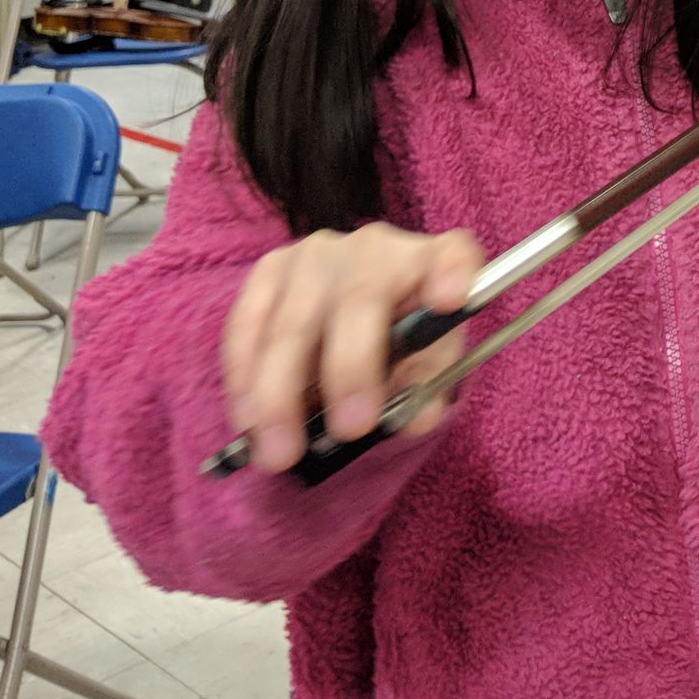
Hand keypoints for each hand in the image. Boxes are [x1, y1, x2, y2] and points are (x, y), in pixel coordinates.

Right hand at [221, 225, 483, 473]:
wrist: (360, 309)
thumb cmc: (406, 337)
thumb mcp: (430, 360)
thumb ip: (429, 387)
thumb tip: (416, 418)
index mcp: (432, 259)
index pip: (453, 254)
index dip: (452, 272)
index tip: (452, 299)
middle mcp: (374, 245)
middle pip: (358, 299)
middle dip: (350, 370)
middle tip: (350, 430)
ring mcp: (316, 253)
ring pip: (291, 321)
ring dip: (279, 393)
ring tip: (279, 452)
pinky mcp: (269, 269)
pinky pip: (247, 325)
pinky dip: (245, 378)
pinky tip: (248, 420)